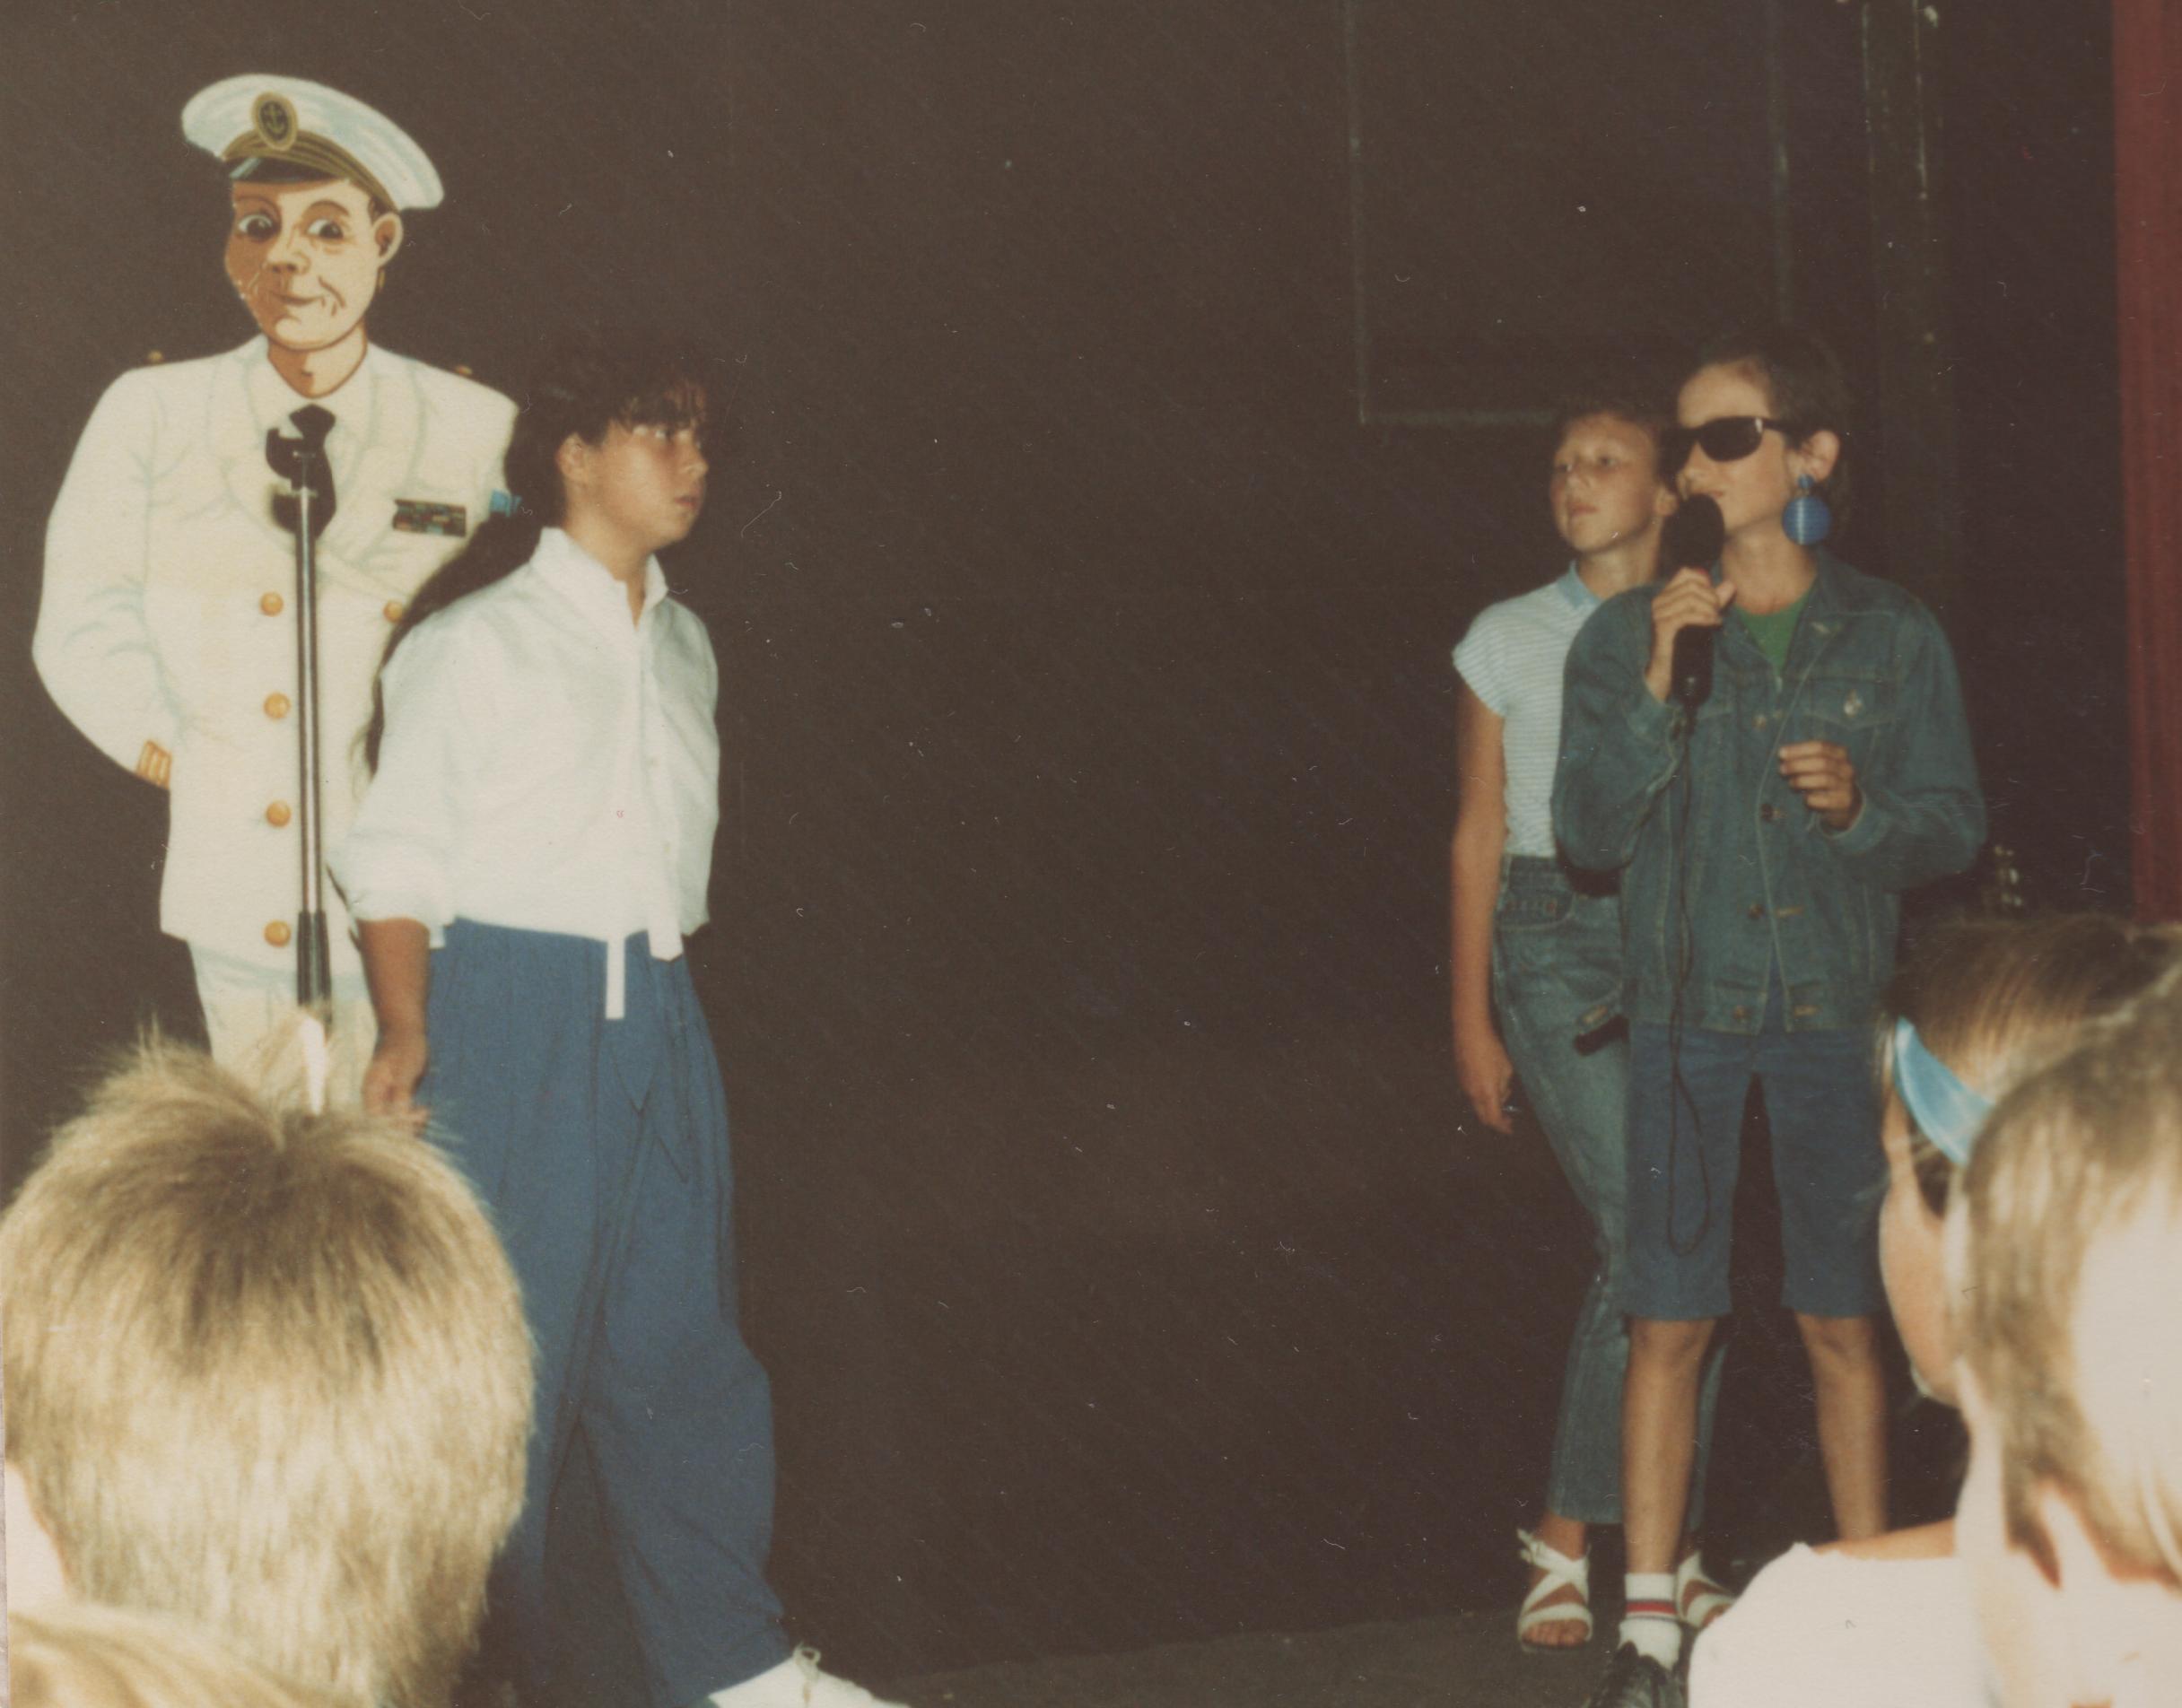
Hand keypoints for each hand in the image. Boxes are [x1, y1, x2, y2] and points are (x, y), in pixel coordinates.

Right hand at [362, 1026, 429, 1128]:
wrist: (407, 1031)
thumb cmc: (405, 1047)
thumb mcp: (406, 1071)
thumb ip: (402, 1094)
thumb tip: (401, 1118)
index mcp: (371, 1091)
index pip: (375, 1120)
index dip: (392, 1128)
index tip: (411, 1125)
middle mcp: (374, 1098)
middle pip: (384, 1124)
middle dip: (403, 1128)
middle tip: (422, 1119)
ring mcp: (384, 1098)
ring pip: (394, 1121)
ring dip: (410, 1123)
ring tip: (425, 1114)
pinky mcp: (396, 1097)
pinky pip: (402, 1113)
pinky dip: (413, 1116)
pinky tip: (425, 1111)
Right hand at [1456, 1023, 1517, 1135]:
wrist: (1470, 1032)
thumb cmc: (1491, 1048)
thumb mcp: (1506, 1068)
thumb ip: (1504, 1087)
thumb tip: (1502, 1096)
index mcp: (1486, 1093)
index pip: (1494, 1120)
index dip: (1503, 1127)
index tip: (1512, 1128)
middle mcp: (1472, 1094)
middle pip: (1483, 1118)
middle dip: (1496, 1121)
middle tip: (1508, 1119)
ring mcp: (1464, 1087)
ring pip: (1477, 1106)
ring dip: (1489, 1108)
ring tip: (1503, 1094)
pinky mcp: (1460, 1079)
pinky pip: (1472, 1095)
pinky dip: (1482, 1098)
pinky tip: (1490, 1085)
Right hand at [1644, 569, 1736, 701]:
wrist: (1666, 670)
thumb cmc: (1683, 644)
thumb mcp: (1701, 618)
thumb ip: (1714, 601)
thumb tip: (1730, 584)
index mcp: (1666, 595)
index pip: (1686, 573)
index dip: (1705, 582)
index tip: (1714, 598)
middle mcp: (1659, 601)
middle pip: (1692, 586)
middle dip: (1711, 597)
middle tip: (1718, 612)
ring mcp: (1659, 614)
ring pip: (1690, 599)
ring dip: (1709, 608)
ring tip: (1716, 619)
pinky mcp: (1662, 627)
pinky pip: (1686, 615)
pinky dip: (1704, 617)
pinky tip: (1713, 623)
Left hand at [1778, 739, 1861, 830]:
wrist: (1845, 801)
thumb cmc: (1823, 778)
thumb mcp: (1817, 764)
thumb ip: (1803, 757)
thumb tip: (1782, 754)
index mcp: (1840, 753)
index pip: (1820, 747)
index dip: (1799, 750)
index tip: (1781, 754)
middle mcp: (1846, 768)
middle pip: (1822, 763)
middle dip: (1798, 765)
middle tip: (1782, 770)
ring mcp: (1847, 785)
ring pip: (1824, 780)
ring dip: (1802, 781)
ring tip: (1791, 784)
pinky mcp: (1844, 802)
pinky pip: (1826, 800)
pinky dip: (1812, 799)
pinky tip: (1804, 799)